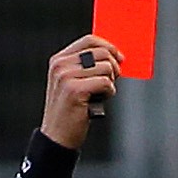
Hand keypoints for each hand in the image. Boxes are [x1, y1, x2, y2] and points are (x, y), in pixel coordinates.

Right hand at [39, 34, 123, 148]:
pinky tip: (99, 100)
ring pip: (106, 67)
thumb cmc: (69, 110)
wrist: (58, 136)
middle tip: (112, 80)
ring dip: (110, 82)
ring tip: (100, 93)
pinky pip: (106, 82)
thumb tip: (113, 55)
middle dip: (113, 66)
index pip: (89, 41)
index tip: (119, 57)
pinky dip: (109, 92)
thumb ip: (86, 67)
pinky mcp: (75, 90)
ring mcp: (66, 77)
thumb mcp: (72, 83)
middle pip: (101, 52)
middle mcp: (61, 65)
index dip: (108, 46)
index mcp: (59, 60)